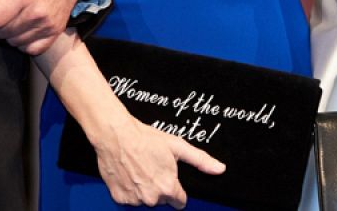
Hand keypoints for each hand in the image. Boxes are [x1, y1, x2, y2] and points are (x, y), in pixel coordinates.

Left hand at [0, 0, 82, 53]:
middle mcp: (37, 12)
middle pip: (2, 33)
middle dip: (0, 21)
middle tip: (7, 7)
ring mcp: (48, 24)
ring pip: (15, 42)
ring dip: (12, 32)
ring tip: (18, 14)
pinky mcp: (55, 31)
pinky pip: (32, 49)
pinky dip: (25, 41)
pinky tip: (26, 27)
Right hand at [90, 111, 225, 207]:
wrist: (116, 135)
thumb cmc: (146, 139)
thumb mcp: (178, 146)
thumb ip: (201, 160)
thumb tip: (219, 169)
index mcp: (168, 188)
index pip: (179, 202)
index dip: (177, 190)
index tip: (170, 179)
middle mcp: (151, 198)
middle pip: (161, 200)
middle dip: (160, 188)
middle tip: (152, 168)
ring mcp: (134, 200)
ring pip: (145, 200)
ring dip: (144, 189)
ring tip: (140, 169)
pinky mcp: (119, 198)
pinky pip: (129, 199)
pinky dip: (129, 190)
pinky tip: (129, 174)